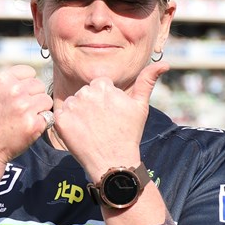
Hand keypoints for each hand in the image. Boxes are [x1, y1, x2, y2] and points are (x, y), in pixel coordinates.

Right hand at [0, 37, 53, 171]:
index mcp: (4, 78)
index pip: (29, 74)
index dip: (22, 86)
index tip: (9, 99)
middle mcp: (15, 91)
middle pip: (39, 87)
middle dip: (30, 98)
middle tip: (14, 111)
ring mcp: (25, 108)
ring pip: (46, 101)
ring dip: (37, 110)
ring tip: (21, 119)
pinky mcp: (34, 125)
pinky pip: (49, 117)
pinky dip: (41, 124)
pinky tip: (26, 128)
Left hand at [54, 62, 168, 178]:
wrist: (114, 162)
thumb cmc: (129, 134)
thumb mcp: (140, 106)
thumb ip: (147, 81)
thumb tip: (164, 63)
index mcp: (103, 86)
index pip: (98, 84)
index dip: (104, 99)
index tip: (110, 113)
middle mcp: (86, 93)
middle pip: (84, 93)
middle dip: (91, 105)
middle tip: (101, 123)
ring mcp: (72, 107)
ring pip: (72, 103)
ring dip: (78, 113)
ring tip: (91, 129)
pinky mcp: (60, 121)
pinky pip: (59, 115)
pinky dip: (66, 123)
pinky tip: (79, 133)